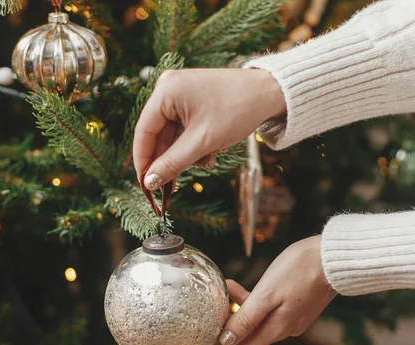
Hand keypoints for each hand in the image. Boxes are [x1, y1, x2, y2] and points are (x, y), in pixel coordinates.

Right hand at [134, 68, 285, 189]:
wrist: (270, 93)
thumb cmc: (237, 111)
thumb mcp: (203, 142)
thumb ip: (173, 163)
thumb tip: (149, 182)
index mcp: (165, 91)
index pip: (144, 132)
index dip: (143, 161)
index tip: (145, 186)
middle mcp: (169, 88)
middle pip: (158, 134)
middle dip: (170, 159)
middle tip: (171, 187)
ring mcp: (181, 93)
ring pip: (174, 134)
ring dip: (187, 154)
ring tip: (207, 162)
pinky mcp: (194, 100)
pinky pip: (185, 128)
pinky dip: (195, 144)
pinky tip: (210, 154)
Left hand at [203, 236, 336, 344]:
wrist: (332, 257)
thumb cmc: (299, 270)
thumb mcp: (267, 293)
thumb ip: (247, 318)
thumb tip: (227, 342)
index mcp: (278, 328)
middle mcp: (285, 328)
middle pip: (249, 337)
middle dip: (226, 330)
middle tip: (205, 323)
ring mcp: (292, 317)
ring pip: (257, 321)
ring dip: (238, 311)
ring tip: (224, 291)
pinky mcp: (296, 305)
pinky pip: (268, 310)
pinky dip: (252, 301)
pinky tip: (240, 286)